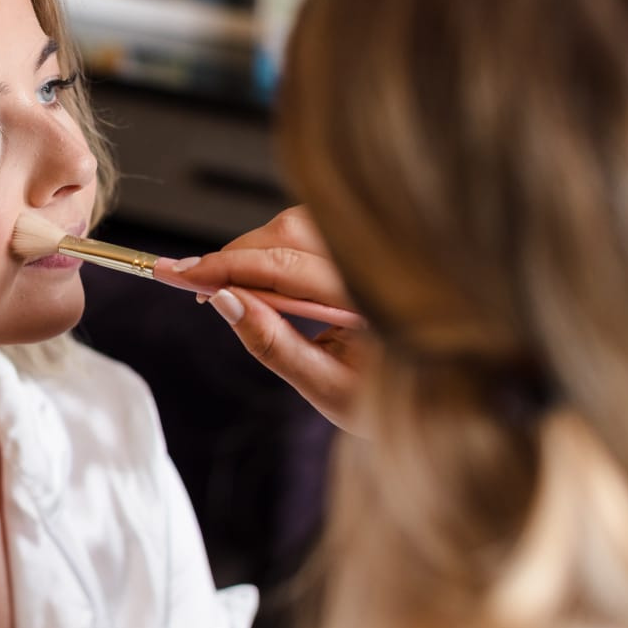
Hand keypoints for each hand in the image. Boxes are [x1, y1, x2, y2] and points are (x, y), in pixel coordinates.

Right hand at [172, 207, 372, 435]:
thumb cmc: (392, 402)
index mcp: (377, 300)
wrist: (447, 403)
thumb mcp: (328, 389)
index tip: (179, 273)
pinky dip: (278, 250)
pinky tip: (263, 281)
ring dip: (255, 250)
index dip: (226, 267)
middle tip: (192, 283)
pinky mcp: (371, 251)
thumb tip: (223, 301)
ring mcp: (379, 254)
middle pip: (290, 233)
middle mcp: (382, 265)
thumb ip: (274, 345)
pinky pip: (315, 233)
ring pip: (300, 225)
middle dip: (235, 255)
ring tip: (228, 288)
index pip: (285, 266)